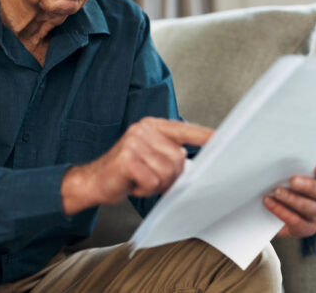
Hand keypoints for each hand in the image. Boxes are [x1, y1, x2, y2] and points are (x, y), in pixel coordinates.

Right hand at [61, 117, 212, 214]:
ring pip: (167, 172)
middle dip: (168, 175)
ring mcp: (134, 142)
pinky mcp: (127, 159)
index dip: (203, 135)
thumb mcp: (149, 157)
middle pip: (178, 158)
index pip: (184, 129)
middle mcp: (143, 129)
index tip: (221, 139)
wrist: (94, 181)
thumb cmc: (124, 171)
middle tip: (150, 177)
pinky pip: (153, 181)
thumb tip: (196, 165)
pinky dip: (145, 189)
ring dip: (155, 184)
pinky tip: (132, 183)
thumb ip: (171, 154)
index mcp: (151, 126)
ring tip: (140, 179)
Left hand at [264, 160, 315, 237]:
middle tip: (293, 181)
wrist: (266, 208)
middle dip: (309, 186)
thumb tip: (275, 153)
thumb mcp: (280, 170)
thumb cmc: (275, 181)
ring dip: (294, 200)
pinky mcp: (306, 228)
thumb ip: (285, 163)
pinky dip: (283, 212)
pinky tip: (269, 203)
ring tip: (277, 192)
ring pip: (313, 209)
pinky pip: (298, 222)